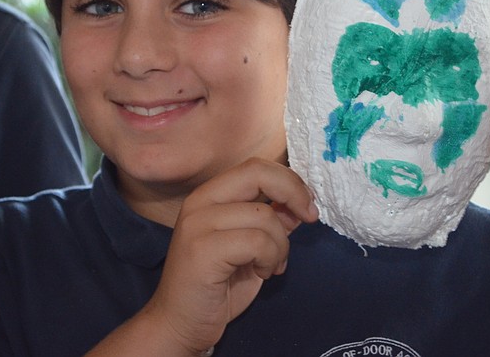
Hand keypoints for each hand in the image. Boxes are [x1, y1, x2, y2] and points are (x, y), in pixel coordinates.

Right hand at [139, 158, 317, 354]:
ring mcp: (198, 225)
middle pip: (257, 174)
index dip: (289, 181)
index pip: (255, 167)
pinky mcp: (202, 250)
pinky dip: (270, 259)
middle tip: (309, 218)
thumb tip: (298, 205)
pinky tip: (262, 273)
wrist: (180, 323)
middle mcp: (200, 203)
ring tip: (271, 265)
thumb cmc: (216, 286)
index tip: (308, 205)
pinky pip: (257, 242)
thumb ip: (269, 222)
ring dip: (281, 246)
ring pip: (264, 217)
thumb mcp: (250, 247)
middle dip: (293, 193)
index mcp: (210, 196)